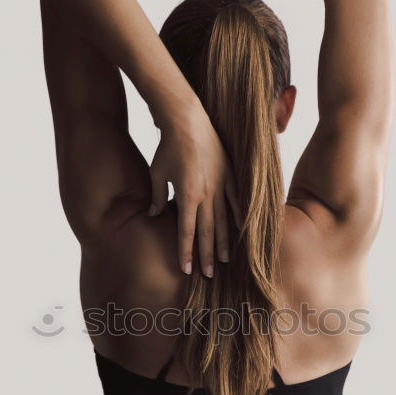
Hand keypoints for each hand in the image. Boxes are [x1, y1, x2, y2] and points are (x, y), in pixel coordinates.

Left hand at [149, 105, 241, 277]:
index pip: (187, 232)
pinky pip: (236, 199)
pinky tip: (241, 229)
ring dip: (223, 241)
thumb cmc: (168, 147)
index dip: (186, 252)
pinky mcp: (229, 174)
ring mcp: (221, 184)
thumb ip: (158, 197)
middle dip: (206, 255)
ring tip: (224, 260)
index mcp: (187, 195)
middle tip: (208, 274)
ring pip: (224, 220)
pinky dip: (239, 216)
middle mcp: (206, 194)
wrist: (187, 119)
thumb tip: (154, 214)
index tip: (186, 269)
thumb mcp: (157, 173)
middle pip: (207, 232)